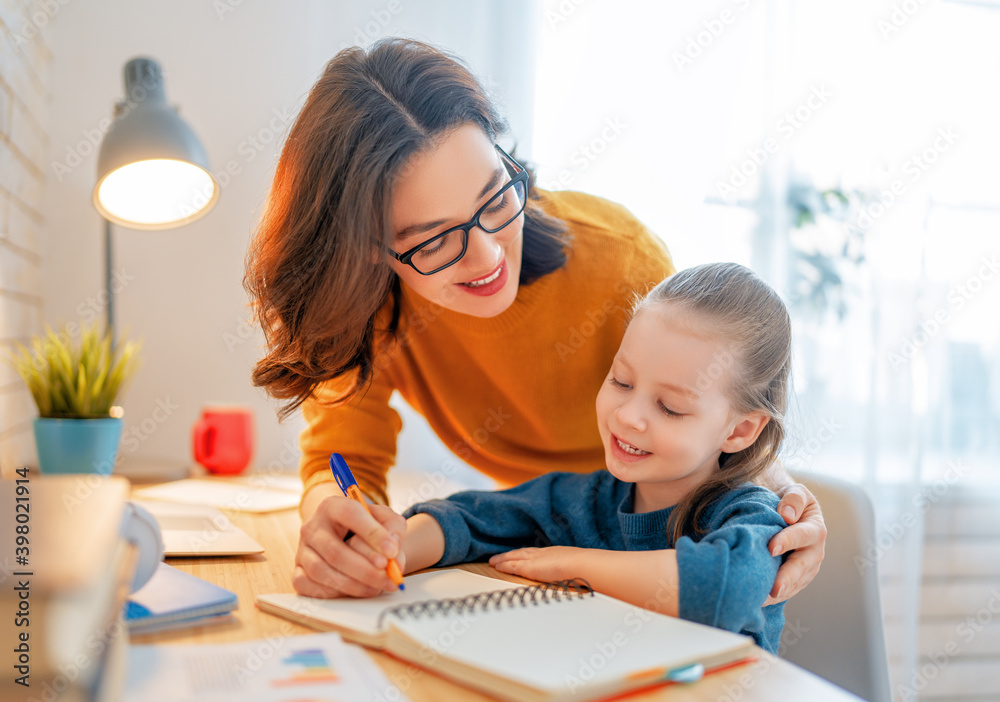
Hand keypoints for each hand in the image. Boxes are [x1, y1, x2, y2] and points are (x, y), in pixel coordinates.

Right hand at [293, 494, 405, 597]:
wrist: (345, 537)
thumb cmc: (367, 528)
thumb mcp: (384, 520)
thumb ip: (393, 529)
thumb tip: (392, 552)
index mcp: (332, 506)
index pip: (349, 513)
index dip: (372, 533)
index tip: (392, 551)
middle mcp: (312, 527)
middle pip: (335, 551)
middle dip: (366, 569)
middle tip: (388, 577)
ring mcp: (302, 550)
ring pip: (321, 571)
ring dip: (353, 584)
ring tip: (376, 588)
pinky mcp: (297, 571)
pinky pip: (308, 586)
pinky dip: (333, 593)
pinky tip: (354, 591)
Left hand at [488, 546, 585, 582]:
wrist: (581, 564)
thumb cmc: (583, 567)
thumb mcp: (576, 566)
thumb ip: (572, 570)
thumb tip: (578, 577)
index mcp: (553, 553)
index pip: (535, 553)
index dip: (524, 554)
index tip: (517, 555)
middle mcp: (542, 553)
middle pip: (521, 552)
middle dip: (509, 555)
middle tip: (498, 557)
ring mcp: (535, 559)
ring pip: (514, 557)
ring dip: (503, 559)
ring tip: (493, 561)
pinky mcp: (530, 567)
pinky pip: (513, 565)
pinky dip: (504, 565)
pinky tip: (497, 566)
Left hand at [764, 483, 826, 604]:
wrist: (788, 514)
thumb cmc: (789, 502)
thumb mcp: (795, 492)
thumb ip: (793, 498)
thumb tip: (786, 515)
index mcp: (815, 528)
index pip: (802, 535)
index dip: (787, 541)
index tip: (771, 547)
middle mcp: (815, 552)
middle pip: (802, 566)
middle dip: (787, 578)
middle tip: (774, 589)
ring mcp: (808, 568)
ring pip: (796, 583)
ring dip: (781, 592)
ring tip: (762, 599)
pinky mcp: (799, 580)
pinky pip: (789, 591)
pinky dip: (776, 598)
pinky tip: (761, 601)